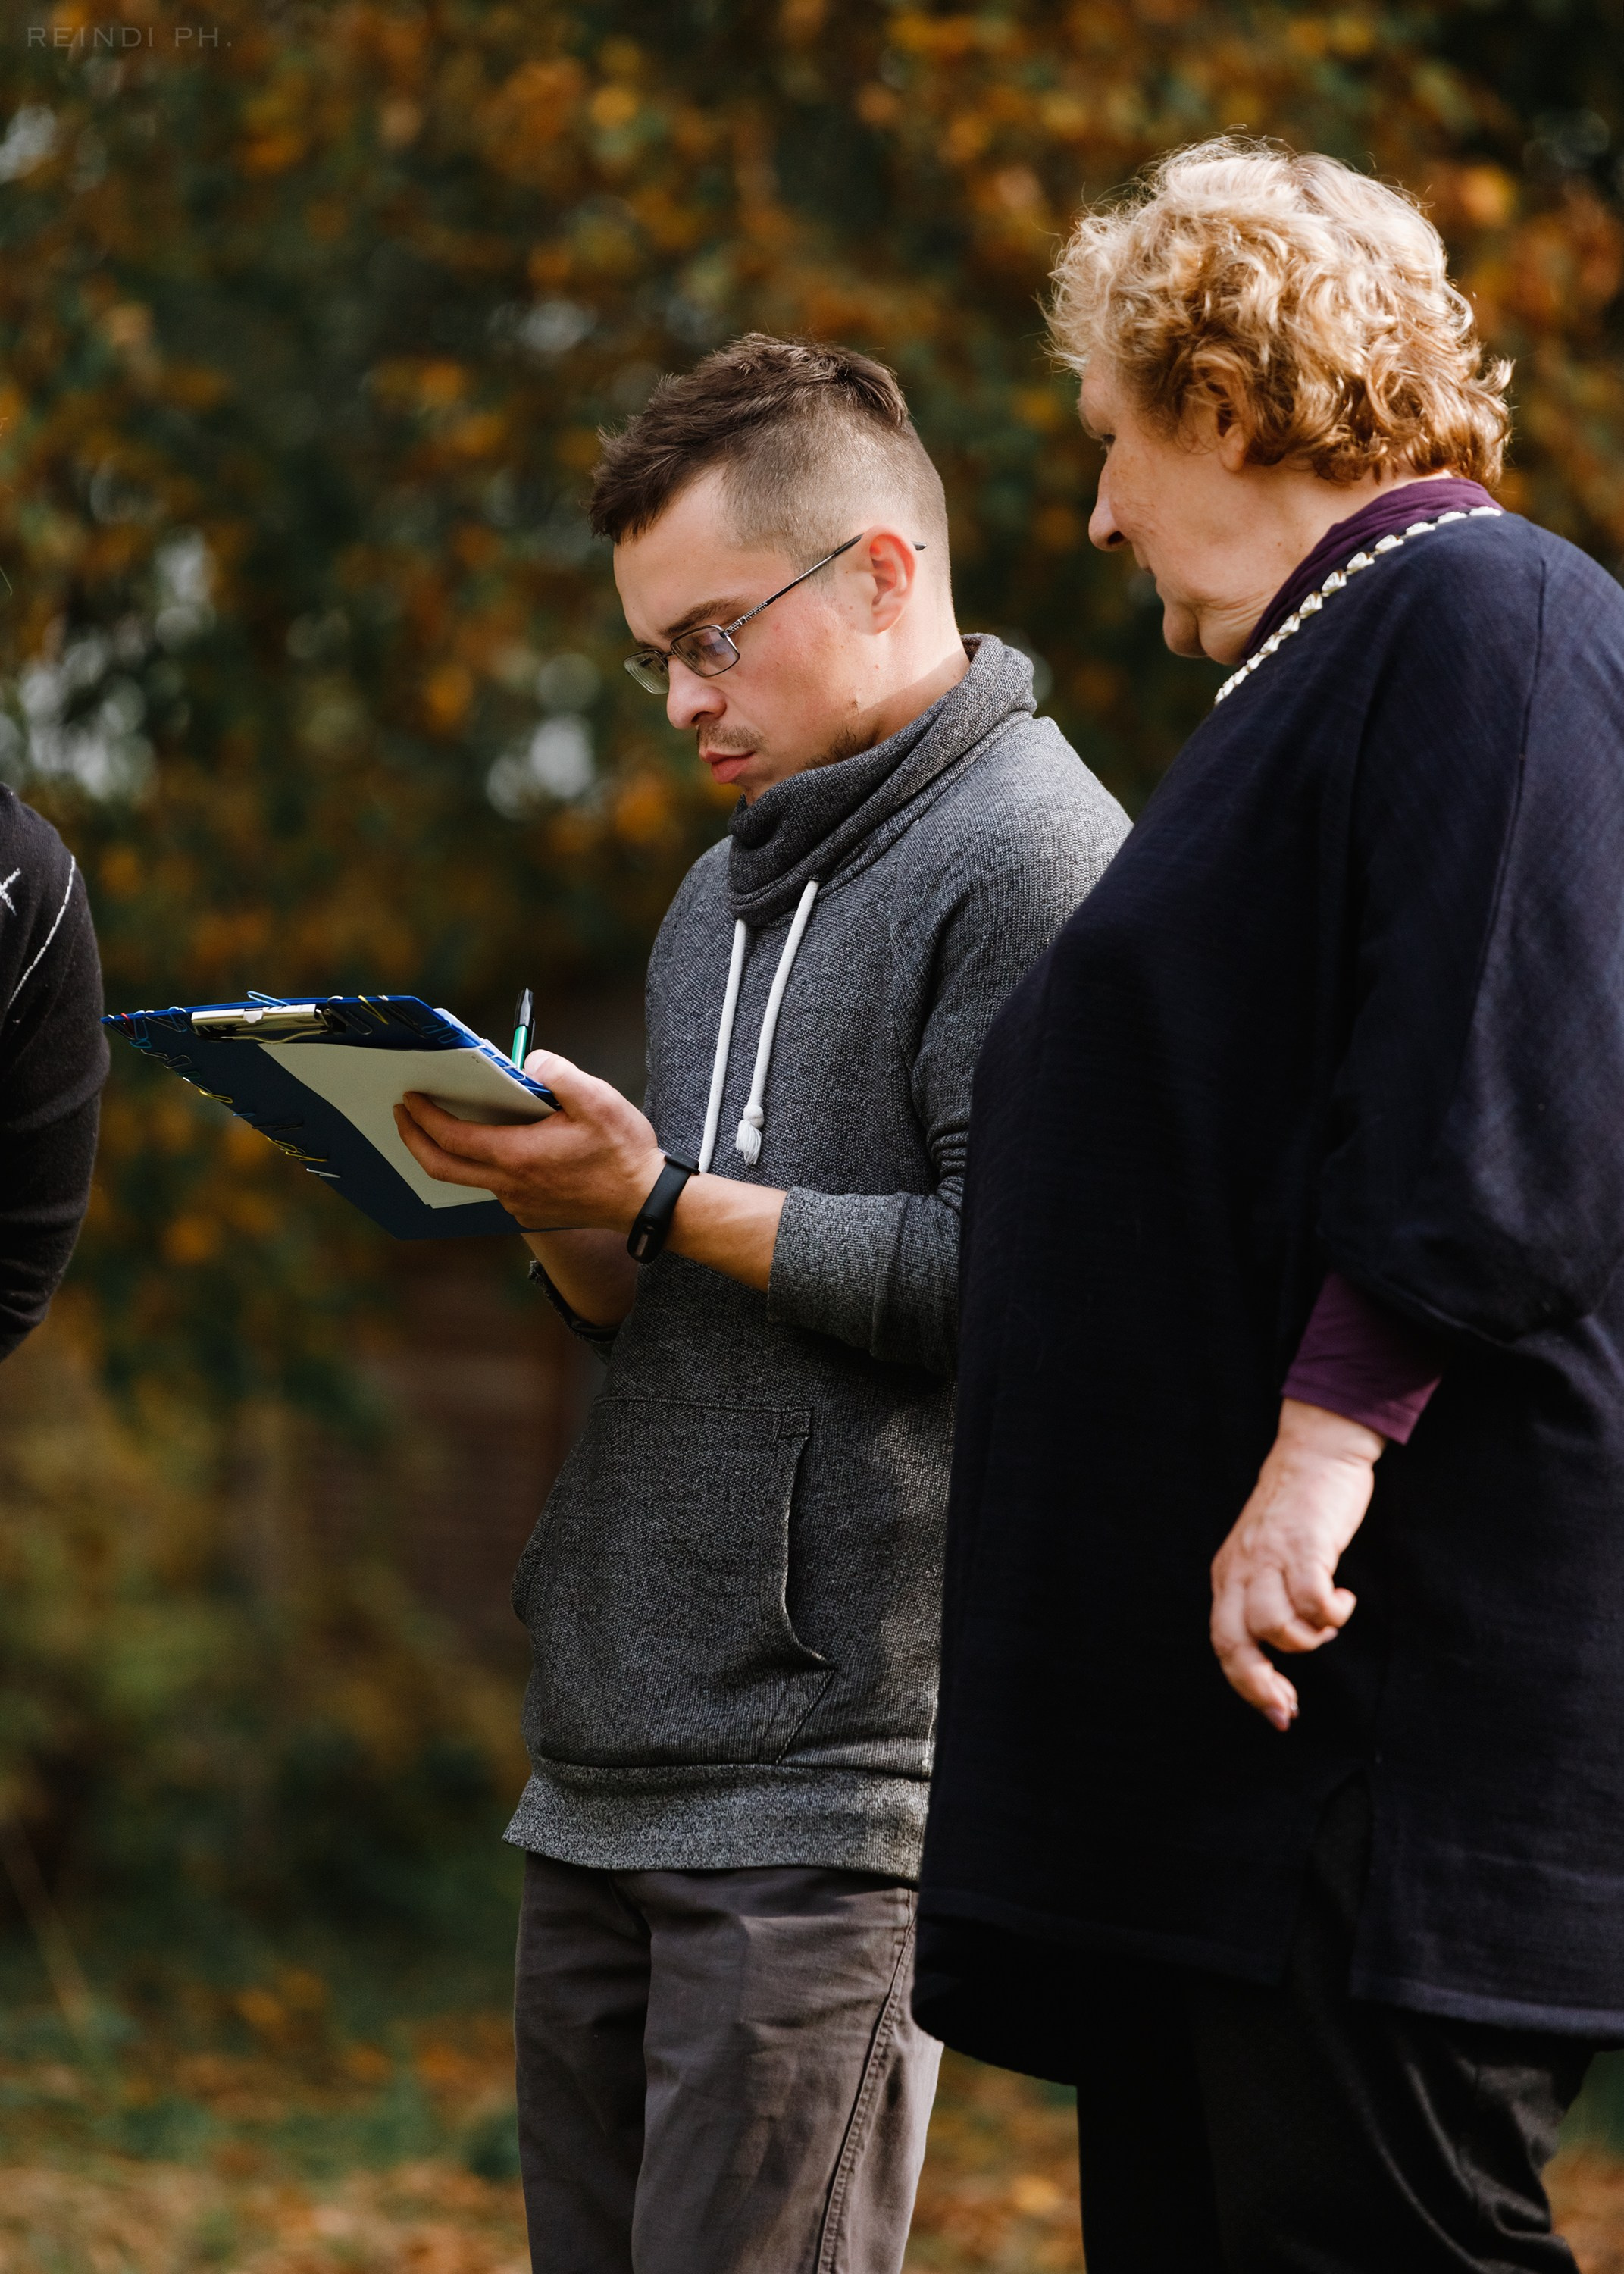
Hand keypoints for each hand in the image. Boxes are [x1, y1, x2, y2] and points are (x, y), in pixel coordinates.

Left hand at [392, 1049, 662, 1233]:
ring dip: (449, 1152)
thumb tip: (529, 1062)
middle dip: (414, 1139)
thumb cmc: (624, 1152)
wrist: (647, 1202)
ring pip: (469, 1178)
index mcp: (517, 1155)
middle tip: (403, 1115)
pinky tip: (493, 1145)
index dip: (423, 1116)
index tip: (410, 1097)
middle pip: (442, 1166)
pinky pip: (495, 1187)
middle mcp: (510, 1185)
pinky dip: (481, 1165)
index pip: (451, 1137)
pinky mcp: (532, 1212)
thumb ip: (557, 1072)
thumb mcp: (597, 1099)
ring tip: (444, 1124)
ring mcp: (519, 1203)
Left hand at [1209, 1398, 1382, 1731]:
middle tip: (1288, 1707)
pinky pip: (1314, 1600)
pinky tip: (1343, 1601)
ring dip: (1307, 1639)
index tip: (1276, 1712)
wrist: (1315, 1451)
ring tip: (1327, 1623)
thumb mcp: (1262, 1555)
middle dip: (1260, 1684)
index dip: (1245, 1684)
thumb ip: (1262, 1595)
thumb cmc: (1295, 1510)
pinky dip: (1332, 1613)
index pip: (1222, 1642)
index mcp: (1228, 1574)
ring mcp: (1271, 1556)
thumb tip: (1278, 1653)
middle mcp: (1242, 1568)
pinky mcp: (1305, 1544)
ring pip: (1275, 1626)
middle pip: (1235, 1642)